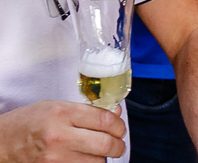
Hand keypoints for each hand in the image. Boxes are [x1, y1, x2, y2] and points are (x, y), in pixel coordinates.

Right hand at [0, 101, 125, 161]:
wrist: (0, 144)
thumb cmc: (26, 123)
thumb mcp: (54, 107)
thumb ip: (85, 111)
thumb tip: (115, 114)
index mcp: (61, 114)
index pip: (104, 120)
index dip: (119, 125)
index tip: (120, 128)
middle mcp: (59, 136)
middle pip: (104, 144)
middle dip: (118, 145)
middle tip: (118, 144)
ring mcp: (54, 158)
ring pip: (96, 162)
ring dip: (103, 158)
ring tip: (100, 153)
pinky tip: (85, 160)